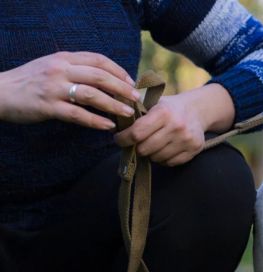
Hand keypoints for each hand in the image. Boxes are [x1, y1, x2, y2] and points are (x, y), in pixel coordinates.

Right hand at [0, 52, 139, 129]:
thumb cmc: (30, 81)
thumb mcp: (52, 66)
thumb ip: (75, 68)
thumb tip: (105, 78)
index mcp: (63, 58)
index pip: (98, 59)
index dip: (118, 70)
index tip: (131, 81)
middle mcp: (60, 70)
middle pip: (100, 76)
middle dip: (122, 88)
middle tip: (136, 99)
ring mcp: (54, 88)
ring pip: (92, 95)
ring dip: (113, 104)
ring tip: (128, 113)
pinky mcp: (48, 106)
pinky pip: (77, 114)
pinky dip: (95, 121)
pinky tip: (108, 126)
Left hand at [114, 84, 234, 166]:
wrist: (198, 110)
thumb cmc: (168, 108)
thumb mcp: (152, 102)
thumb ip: (133, 110)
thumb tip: (111, 121)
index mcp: (164, 112)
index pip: (136, 133)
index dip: (123, 139)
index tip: (119, 139)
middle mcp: (177, 126)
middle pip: (145, 149)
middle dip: (136, 148)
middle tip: (134, 143)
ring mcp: (187, 139)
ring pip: (157, 158)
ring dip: (150, 154)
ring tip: (151, 145)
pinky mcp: (194, 149)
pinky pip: (170, 163)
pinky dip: (163, 159)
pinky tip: (163, 149)